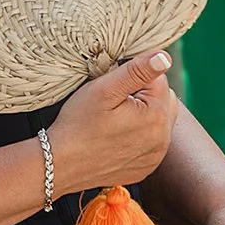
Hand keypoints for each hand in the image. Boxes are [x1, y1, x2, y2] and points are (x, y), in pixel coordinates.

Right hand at [47, 50, 178, 194]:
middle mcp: (162, 139)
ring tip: (115, 117)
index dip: (135, 76)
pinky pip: (151, 142)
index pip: (159, 79)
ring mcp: (154, 156)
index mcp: (156, 116)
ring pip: (159, 120)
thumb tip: (165, 57)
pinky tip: (117, 135)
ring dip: (145, 113)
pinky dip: (140, 134)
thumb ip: (137, 70)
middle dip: (145, 93)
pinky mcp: (145, 167)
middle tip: (115, 100)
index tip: (113, 85)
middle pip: (164, 99)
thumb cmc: (78, 125)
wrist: (60, 164)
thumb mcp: (104, 90)